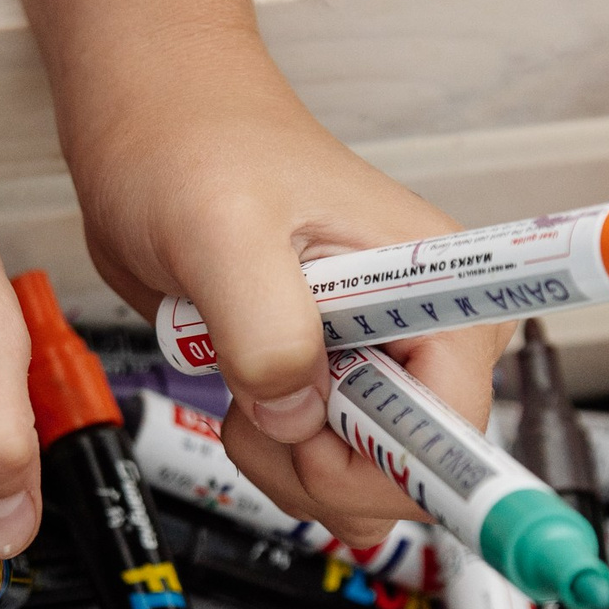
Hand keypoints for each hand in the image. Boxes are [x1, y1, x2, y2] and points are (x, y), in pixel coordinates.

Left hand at [67, 40, 513, 546]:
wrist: (154, 127)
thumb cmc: (194, 146)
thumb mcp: (220, 230)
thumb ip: (265, 328)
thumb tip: (296, 414)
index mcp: (438, 287)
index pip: (454, 426)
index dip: (387, 464)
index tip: (316, 451)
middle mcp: (424, 328)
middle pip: (414, 470)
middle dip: (323, 469)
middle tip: (256, 408)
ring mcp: (378, 358)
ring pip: (366, 481)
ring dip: (289, 465)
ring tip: (239, 387)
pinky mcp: (332, 378)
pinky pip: (327, 466)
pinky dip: (276, 457)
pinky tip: (243, 396)